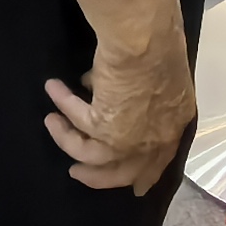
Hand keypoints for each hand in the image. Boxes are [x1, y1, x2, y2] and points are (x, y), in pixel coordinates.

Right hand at [43, 23, 195, 195]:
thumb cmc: (160, 43)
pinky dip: (62, 103)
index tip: (136, 187)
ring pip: (91, 155)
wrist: (146, 38)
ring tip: (51, 122)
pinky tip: (52, 88)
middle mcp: (153, 140)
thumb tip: (104, 88)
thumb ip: (140, 92)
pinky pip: (76, 121)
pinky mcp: (103, 129)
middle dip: (97, 177)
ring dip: (67, 140)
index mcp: (173, 124)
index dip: (145, 175)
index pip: (160, 160)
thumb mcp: (160, 74)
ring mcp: (129, 139)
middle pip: (122, 173)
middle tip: (77, 172)